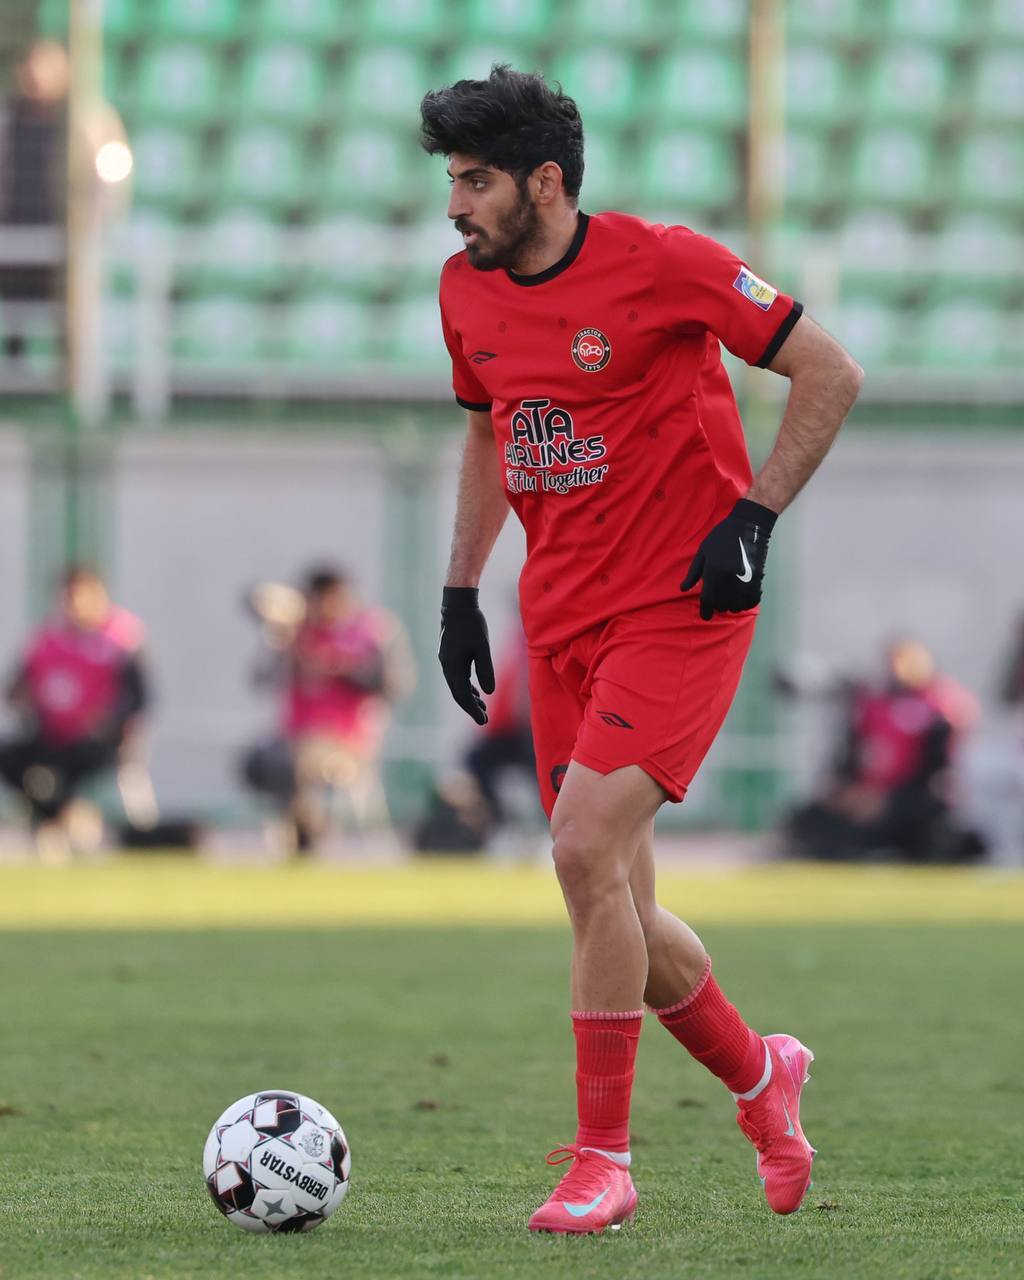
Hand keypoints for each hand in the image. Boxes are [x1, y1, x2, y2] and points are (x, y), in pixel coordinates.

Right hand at [438, 587, 494, 724]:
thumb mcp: (483, 647)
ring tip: (482, 708)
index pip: (463, 696)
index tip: (484, 721)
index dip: (473, 710)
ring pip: (457, 686)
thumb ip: (485, 670)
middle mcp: (447, 667)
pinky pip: (457, 677)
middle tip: (484, 720)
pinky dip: (466, 687)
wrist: (457, 606)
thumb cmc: (471, 625)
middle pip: (458, 694)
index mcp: (453, 667)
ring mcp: (446, 662)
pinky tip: (476, 691)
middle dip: (471, 708)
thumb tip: (489, 692)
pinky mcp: (449, 656)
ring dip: (469, 698)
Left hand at [680, 498, 776, 620]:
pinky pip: (752, 601)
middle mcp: (728, 580)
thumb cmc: (722, 537)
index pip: (707, 600)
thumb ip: (694, 572)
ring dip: (732, 605)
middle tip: (718, 600)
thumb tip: (683, 589)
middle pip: (722, 605)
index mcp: (713, 572)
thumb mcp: (703, 552)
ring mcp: (743, 580)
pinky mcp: (756, 579)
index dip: (705, 611)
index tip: (705, 616)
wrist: (748, 526)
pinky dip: (747, 603)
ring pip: (737, 606)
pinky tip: (743, 598)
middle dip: (718, 606)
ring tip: (730, 598)